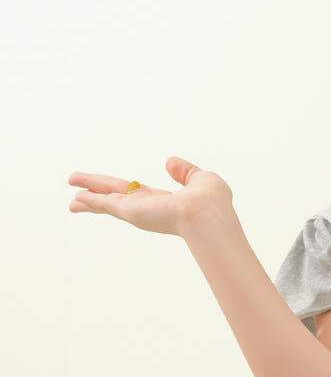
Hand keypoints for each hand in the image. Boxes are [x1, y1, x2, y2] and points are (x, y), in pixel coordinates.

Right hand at [68, 156, 232, 237]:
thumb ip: (185, 171)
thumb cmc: (211, 202)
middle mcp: (148, 208)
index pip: (138, 194)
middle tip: (78, 190)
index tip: (111, 188)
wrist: (207, 215)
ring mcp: (138, 211)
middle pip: (116, 197)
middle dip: (97, 193)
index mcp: (164, 202)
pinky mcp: (129, 211)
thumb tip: (170, 161)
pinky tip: (76, 200)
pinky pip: (104, 204)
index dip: (123, 190)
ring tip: (72, 202)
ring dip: (89, 200)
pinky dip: (89, 201)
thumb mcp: (201, 179)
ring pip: (107, 202)